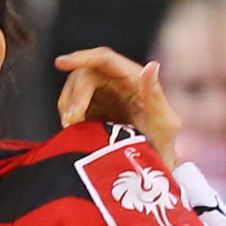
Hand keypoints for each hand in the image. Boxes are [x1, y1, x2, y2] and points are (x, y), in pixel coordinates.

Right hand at [55, 48, 181, 172]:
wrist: (152, 168)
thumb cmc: (163, 145)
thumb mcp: (165, 123)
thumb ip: (156, 95)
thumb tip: (151, 65)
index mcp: (133, 78)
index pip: (104, 58)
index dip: (82, 57)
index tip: (60, 63)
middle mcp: (116, 81)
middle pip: (84, 74)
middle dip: (74, 95)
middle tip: (71, 120)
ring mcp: (102, 94)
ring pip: (74, 88)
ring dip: (68, 105)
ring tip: (72, 128)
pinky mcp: (92, 109)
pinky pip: (72, 105)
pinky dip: (67, 115)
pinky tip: (72, 131)